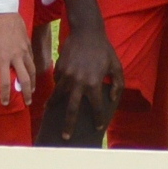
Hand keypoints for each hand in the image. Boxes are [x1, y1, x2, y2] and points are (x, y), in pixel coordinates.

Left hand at [0, 10, 35, 106]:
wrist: (3, 10)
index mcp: (3, 58)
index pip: (5, 82)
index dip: (5, 95)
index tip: (5, 103)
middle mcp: (16, 56)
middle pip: (25, 80)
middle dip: (27, 93)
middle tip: (27, 102)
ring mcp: (24, 50)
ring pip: (32, 70)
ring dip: (32, 83)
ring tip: (31, 91)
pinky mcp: (28, 43)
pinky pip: (32, 60)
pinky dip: (32, 69)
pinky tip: (31, 73)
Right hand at [47, 22, 121, 140]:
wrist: (86, 31)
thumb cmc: (104, 49)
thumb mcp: (116, 66)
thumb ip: (118, 84)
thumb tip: (112, 99)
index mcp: (94, 83)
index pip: (96, 107)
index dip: (99, 119)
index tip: (99, 127)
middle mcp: (78, 82)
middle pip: (71, 108)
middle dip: (68, 125)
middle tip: (66, 137)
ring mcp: (66, 75)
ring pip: (58, 95)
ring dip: (54, 105)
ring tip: (50, 112)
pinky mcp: (59, 68)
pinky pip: (57, 81)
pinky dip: (57, 87)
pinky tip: (57, 91)